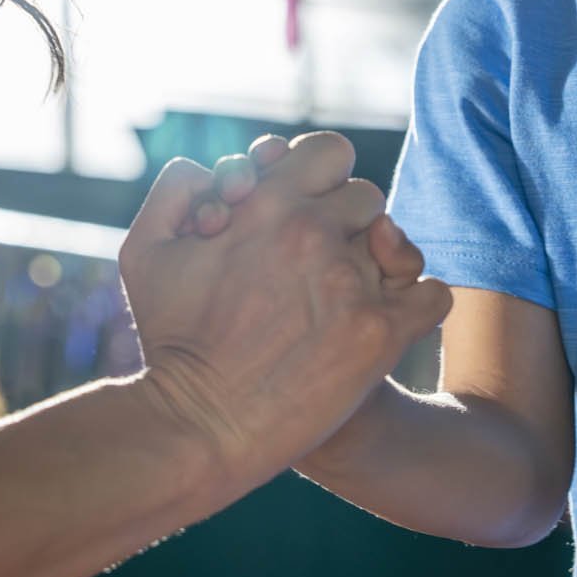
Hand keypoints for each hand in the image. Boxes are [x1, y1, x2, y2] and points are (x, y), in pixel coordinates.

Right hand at [120, 133, 450, 484]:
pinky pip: (432, 295)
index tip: (302, 210)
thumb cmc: (170, 339)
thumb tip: (223, 173)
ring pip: (398, 246)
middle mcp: (313, 234)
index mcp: (266, 204)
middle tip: (316, 264)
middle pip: (367, 199)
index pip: (330, 152)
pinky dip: (417, 305)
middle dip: (345, 224)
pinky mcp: (380, 335)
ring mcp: (351, 283)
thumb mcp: (144, 250)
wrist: (198, 424)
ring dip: (378, 265)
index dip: (320, 177)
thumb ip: (177, 188)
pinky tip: (387, 321)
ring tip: (345, 298)